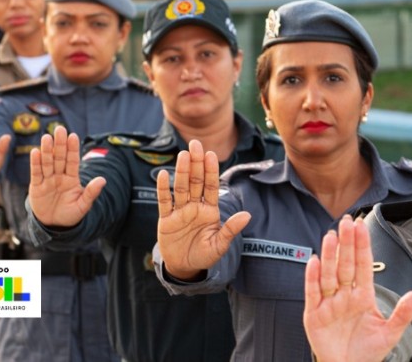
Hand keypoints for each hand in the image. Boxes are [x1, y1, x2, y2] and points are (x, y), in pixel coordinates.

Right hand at [29, 125, 105, 227]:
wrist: (54, 225)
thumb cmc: (70, 214)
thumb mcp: (83, 206)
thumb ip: (91, 192)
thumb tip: (103, 180)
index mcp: (72, 178)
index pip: (73, 161)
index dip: (73, 149)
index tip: (73, 136)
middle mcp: (59, 176)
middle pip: (59, 157)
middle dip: (60, 144)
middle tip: (60, 128)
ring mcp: (47, 180)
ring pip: (47, 162)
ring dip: (47, 150)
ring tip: (47, 137)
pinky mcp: (36, 186)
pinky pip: (36, 172)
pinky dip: (35, 163)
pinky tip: (35, 151)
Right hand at [156, 140, 248, 279]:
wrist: (185, 268)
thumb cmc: (204, 255)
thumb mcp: (219, 245)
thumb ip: (231, 229)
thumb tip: (248, 215)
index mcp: (209, 210)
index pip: (211, 186)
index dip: (211, 171)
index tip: (211, 154)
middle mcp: (195, 206)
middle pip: (195, 181)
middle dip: (196, 163)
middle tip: (195, 144)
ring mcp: (179, 211)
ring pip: (180, 187)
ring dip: (181, 171)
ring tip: (183, 155)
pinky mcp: (166, 219)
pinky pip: (164, 201)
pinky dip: (163, 188)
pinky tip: (163, 174)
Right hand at [303, 216, 411, 361]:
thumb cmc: (367, 353)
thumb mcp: (390, 334)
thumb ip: (403, 313)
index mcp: (363, 296)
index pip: (362, 266)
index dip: (362, 246)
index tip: (362, 226)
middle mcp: (344, 295)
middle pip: (344, 264)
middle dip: (346, 243)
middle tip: (347, 221)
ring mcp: (328, 303)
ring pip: (328, 274)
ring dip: (330, 255)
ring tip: (331, 236)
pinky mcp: (313, 314)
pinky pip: (312, 292)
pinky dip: (312, 277)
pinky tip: (314, 261)